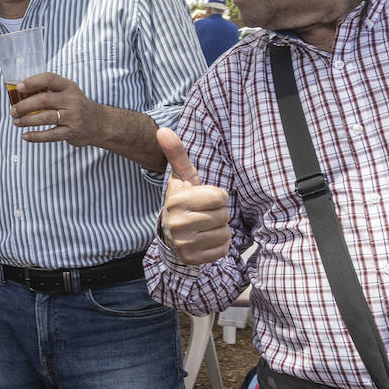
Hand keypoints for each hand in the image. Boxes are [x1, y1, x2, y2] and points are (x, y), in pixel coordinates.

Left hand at [10, 73, 106, 146]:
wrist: (100, 123)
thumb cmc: (76, 106)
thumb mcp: (68, 92)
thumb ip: (50, 90)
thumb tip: (21, 92)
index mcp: (69, 87)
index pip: (50, 79)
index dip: (33, 81)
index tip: (19, 87)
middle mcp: (72, 100)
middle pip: (44, 100)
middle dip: (24, 106)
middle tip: (13, 111)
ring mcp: (73, 117)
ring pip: (45, 118)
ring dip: (27, 121)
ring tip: (16, 122)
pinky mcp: (72, 132)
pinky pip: (50, 135)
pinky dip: (36, 136)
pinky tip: (25, 136)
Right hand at [156, 128, 231, 263]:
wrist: (171, 234)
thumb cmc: (184, 201)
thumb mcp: (182, 178)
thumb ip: (176, 154)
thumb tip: (163, 130)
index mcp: (177, 201)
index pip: (220, 196)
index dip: (218, 196)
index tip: (205, 198)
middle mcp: (177, 224)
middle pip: (224, 215)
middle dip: (219, 213)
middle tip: (204, 213)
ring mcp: (184, 244)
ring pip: (225, 233)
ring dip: (220, 229)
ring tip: (205, 226)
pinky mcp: (192, 259)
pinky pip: (222, 249)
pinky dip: (219, 245)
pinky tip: (206, 239)